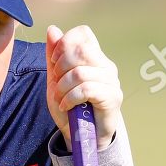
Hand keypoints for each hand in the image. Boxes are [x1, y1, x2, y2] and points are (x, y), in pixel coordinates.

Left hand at [45, 24, 121, 151]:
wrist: (83, 136)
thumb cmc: (71, 107)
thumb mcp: (55, 80)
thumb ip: (53, 56)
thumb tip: (52, 29)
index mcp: (93, 56)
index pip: (83, 33)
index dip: (64, 43)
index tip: (54, 62)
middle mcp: (105, 65)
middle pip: (80, 50)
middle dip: (60, 67)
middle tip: (56, 83)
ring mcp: (111, 81)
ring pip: (80, 72)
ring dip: (62, 87)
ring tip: (60, 98)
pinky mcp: (113, 97)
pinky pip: (86, 89)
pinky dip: (70, 98)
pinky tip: (66, 106)